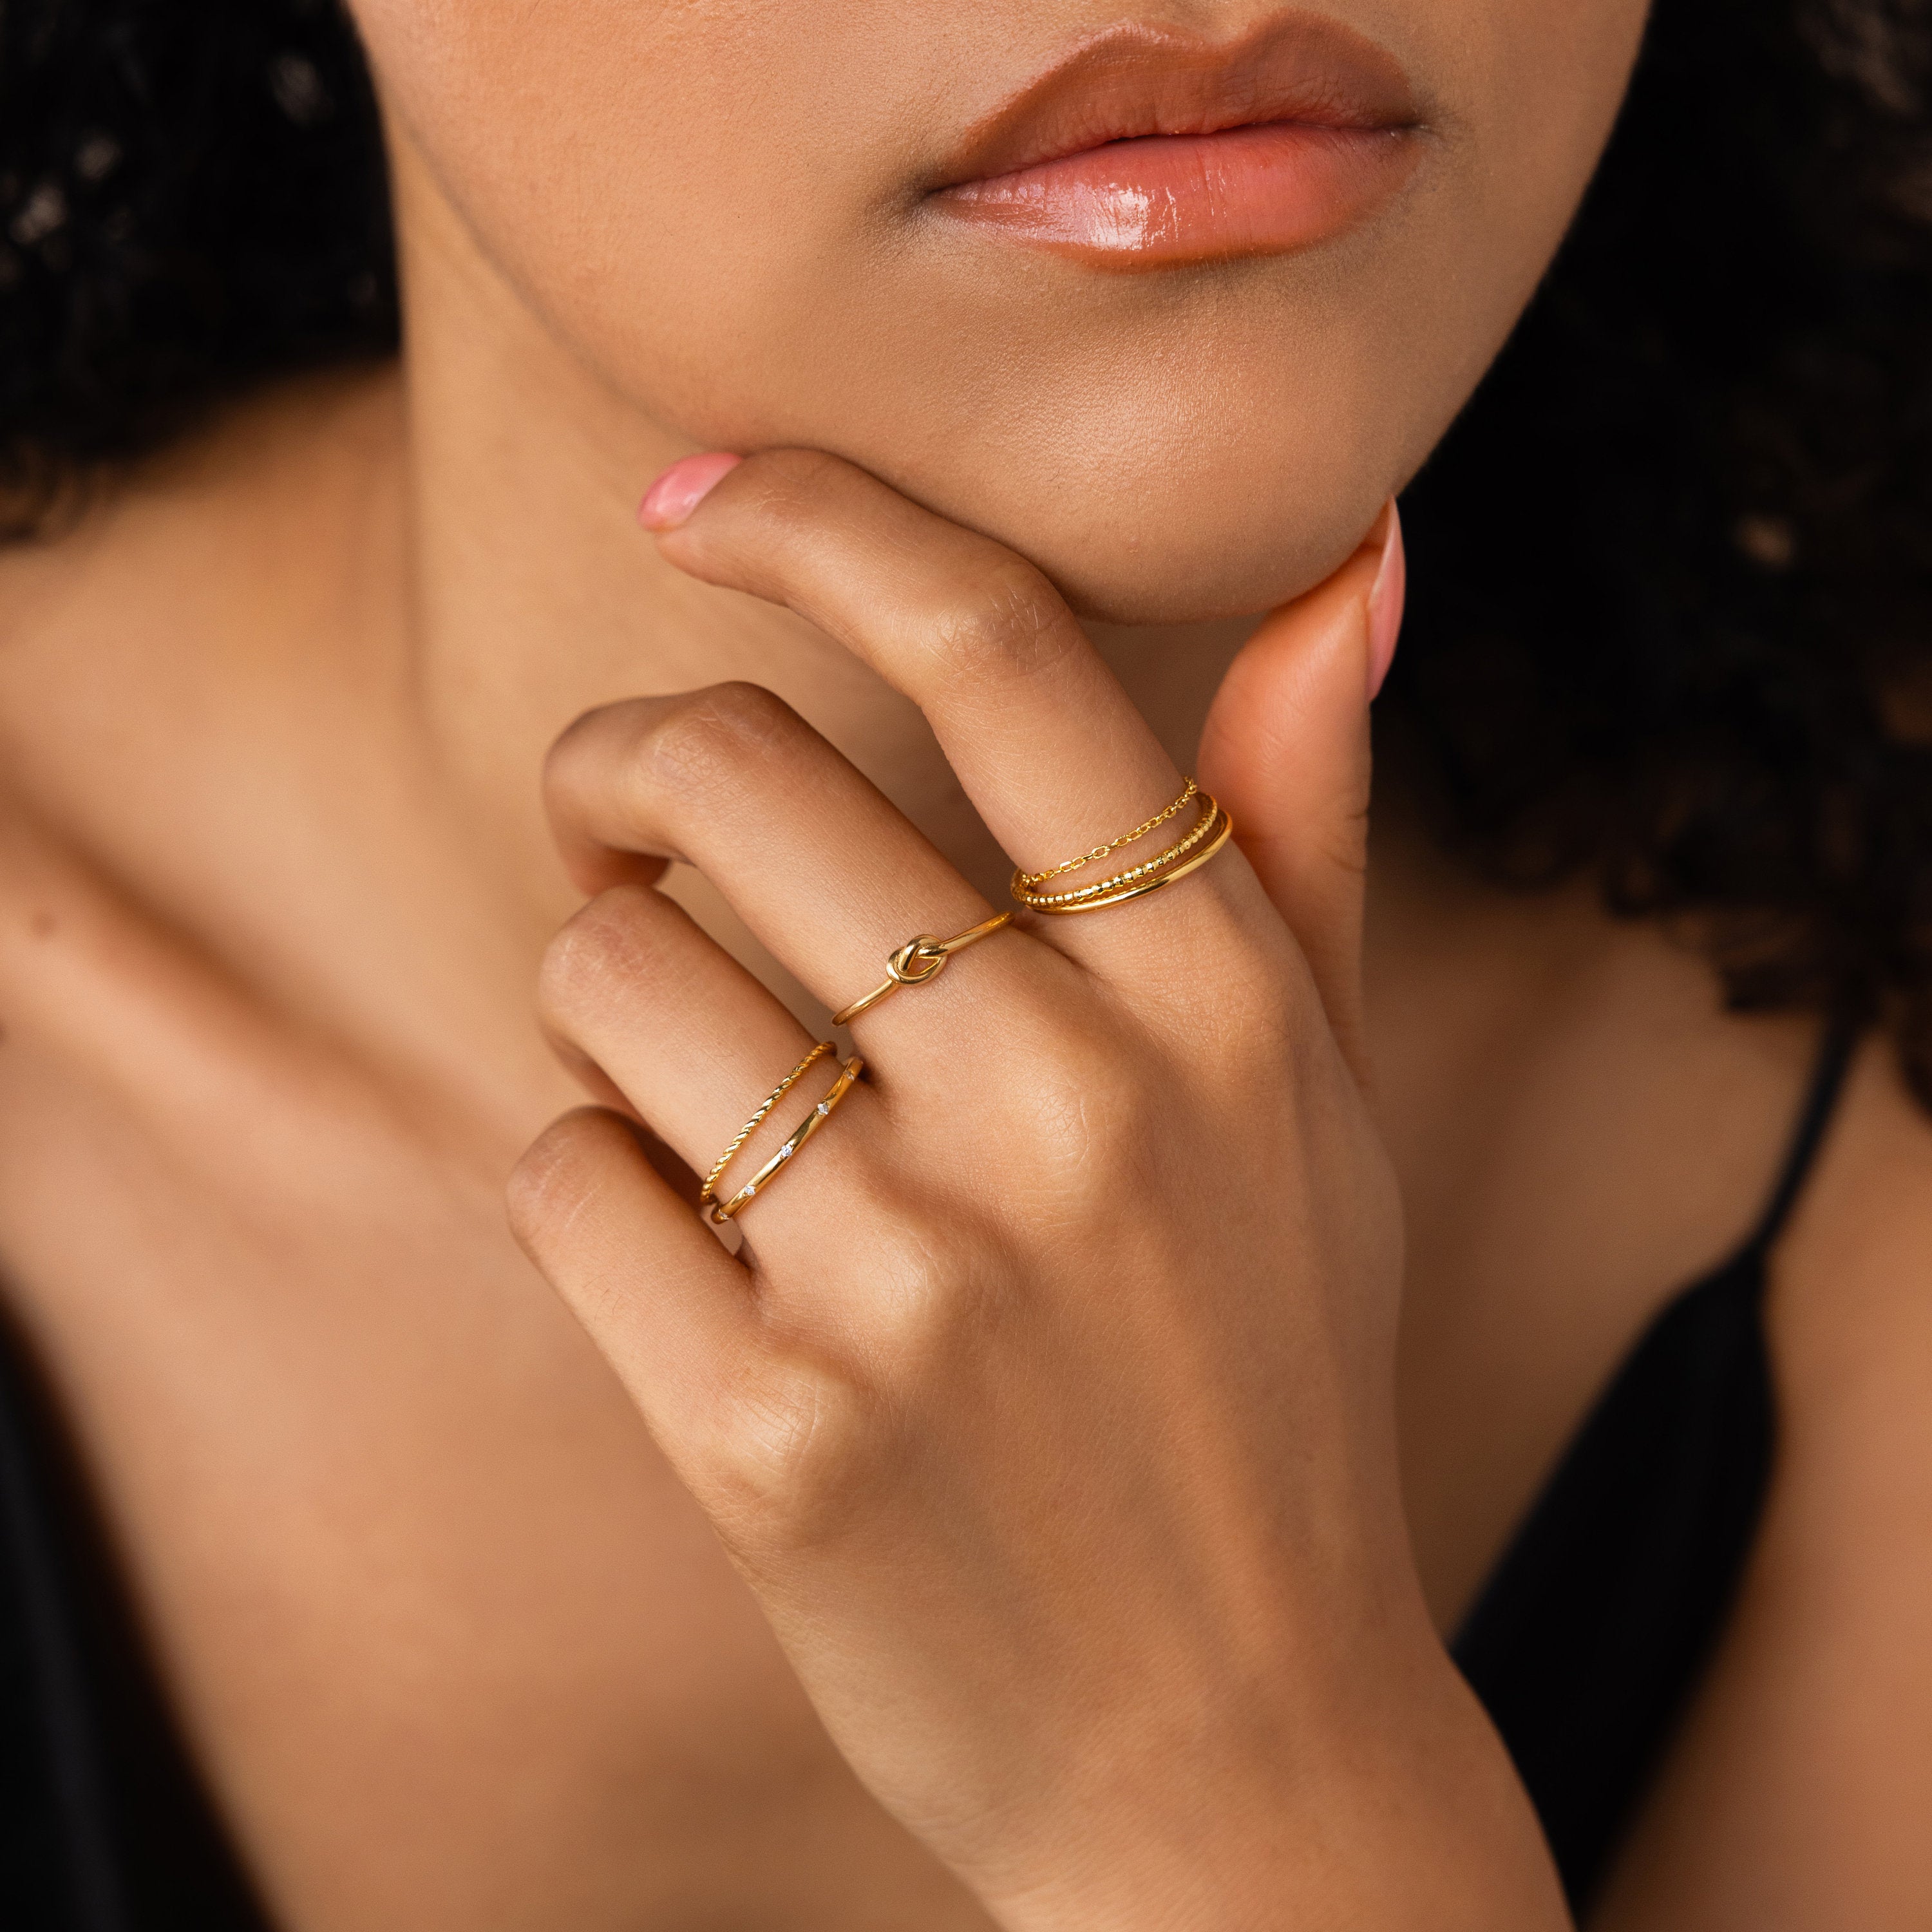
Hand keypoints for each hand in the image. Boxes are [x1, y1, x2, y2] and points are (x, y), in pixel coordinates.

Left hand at [510, 451, 1564, 1930]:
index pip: (998, 650)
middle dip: (628, 769)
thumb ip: (1307, 829)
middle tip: (621, 818)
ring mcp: (921, 1275)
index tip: (696, 491)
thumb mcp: (1328, 1103)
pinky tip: (685, 1240)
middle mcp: (1076, 1105)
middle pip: (734, 779)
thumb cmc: (1264, 1375)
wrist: (1227, 1742)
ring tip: (679, 1059)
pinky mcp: (776, 1434)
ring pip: (609, 975)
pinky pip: (567, 1180)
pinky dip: (591, 1183)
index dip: (822, 519)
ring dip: (600, 989)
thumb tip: (1353, 560)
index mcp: (1222, 1000)